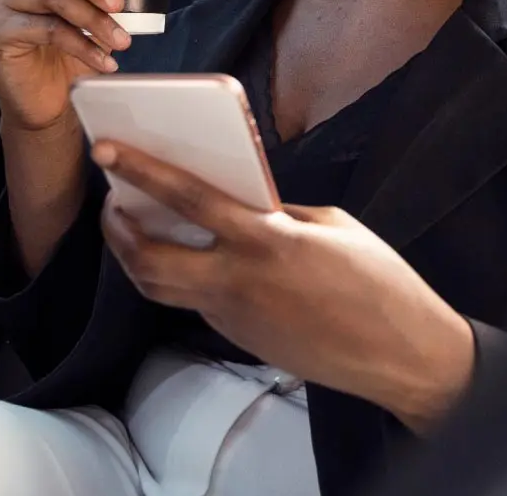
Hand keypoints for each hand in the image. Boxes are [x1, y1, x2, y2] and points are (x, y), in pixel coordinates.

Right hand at [0, 0, 134, 274]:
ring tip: (121, 40)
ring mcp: (4, 5)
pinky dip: (82, 45)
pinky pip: (47, 31)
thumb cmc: (69, 49)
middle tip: (120, 2)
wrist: (46, 98)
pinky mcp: (2, 35)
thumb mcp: (87, 12)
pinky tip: (104, 60)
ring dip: (93, 18)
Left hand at [95, 140, 476, 433]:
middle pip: (148, 261)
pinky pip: (197, 303)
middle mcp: (239, 281)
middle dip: (117, 231)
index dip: (142, 172)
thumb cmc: (379, 283)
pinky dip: (185, 278)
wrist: (398, 354)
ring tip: (135, 231)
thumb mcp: (334, 226)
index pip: (188, 199)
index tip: (108, 152)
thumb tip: (245, 205)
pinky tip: (195, 260)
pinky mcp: (240, 338)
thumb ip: (281, 213)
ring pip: (161, 289)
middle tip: (112, 203)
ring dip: (138, 259)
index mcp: (267, 241)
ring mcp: (234, 316)